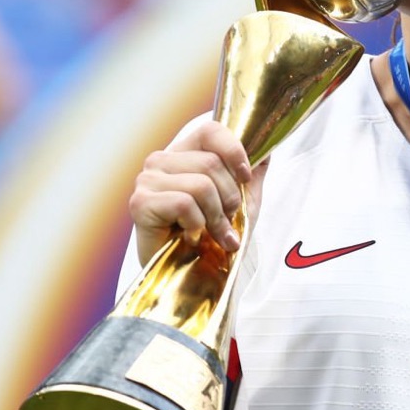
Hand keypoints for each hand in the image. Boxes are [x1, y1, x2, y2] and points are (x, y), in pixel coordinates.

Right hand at [130, 120, 255, 263]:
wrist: (190, 278)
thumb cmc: (212, 238)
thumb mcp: (241, 203)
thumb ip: (251, 174)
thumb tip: (269, 147)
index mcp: (183, 153)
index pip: (211, 131)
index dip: (235, 152)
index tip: (245, 179)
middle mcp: (160, 161)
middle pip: (211, 163)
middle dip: (229, 199)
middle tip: (225, 223)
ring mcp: (147, 181)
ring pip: (200, 185)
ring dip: (215, 216)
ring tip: (210, 233)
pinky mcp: (140, 203)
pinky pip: (184, 204)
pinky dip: (196, 225)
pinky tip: (190, 236)